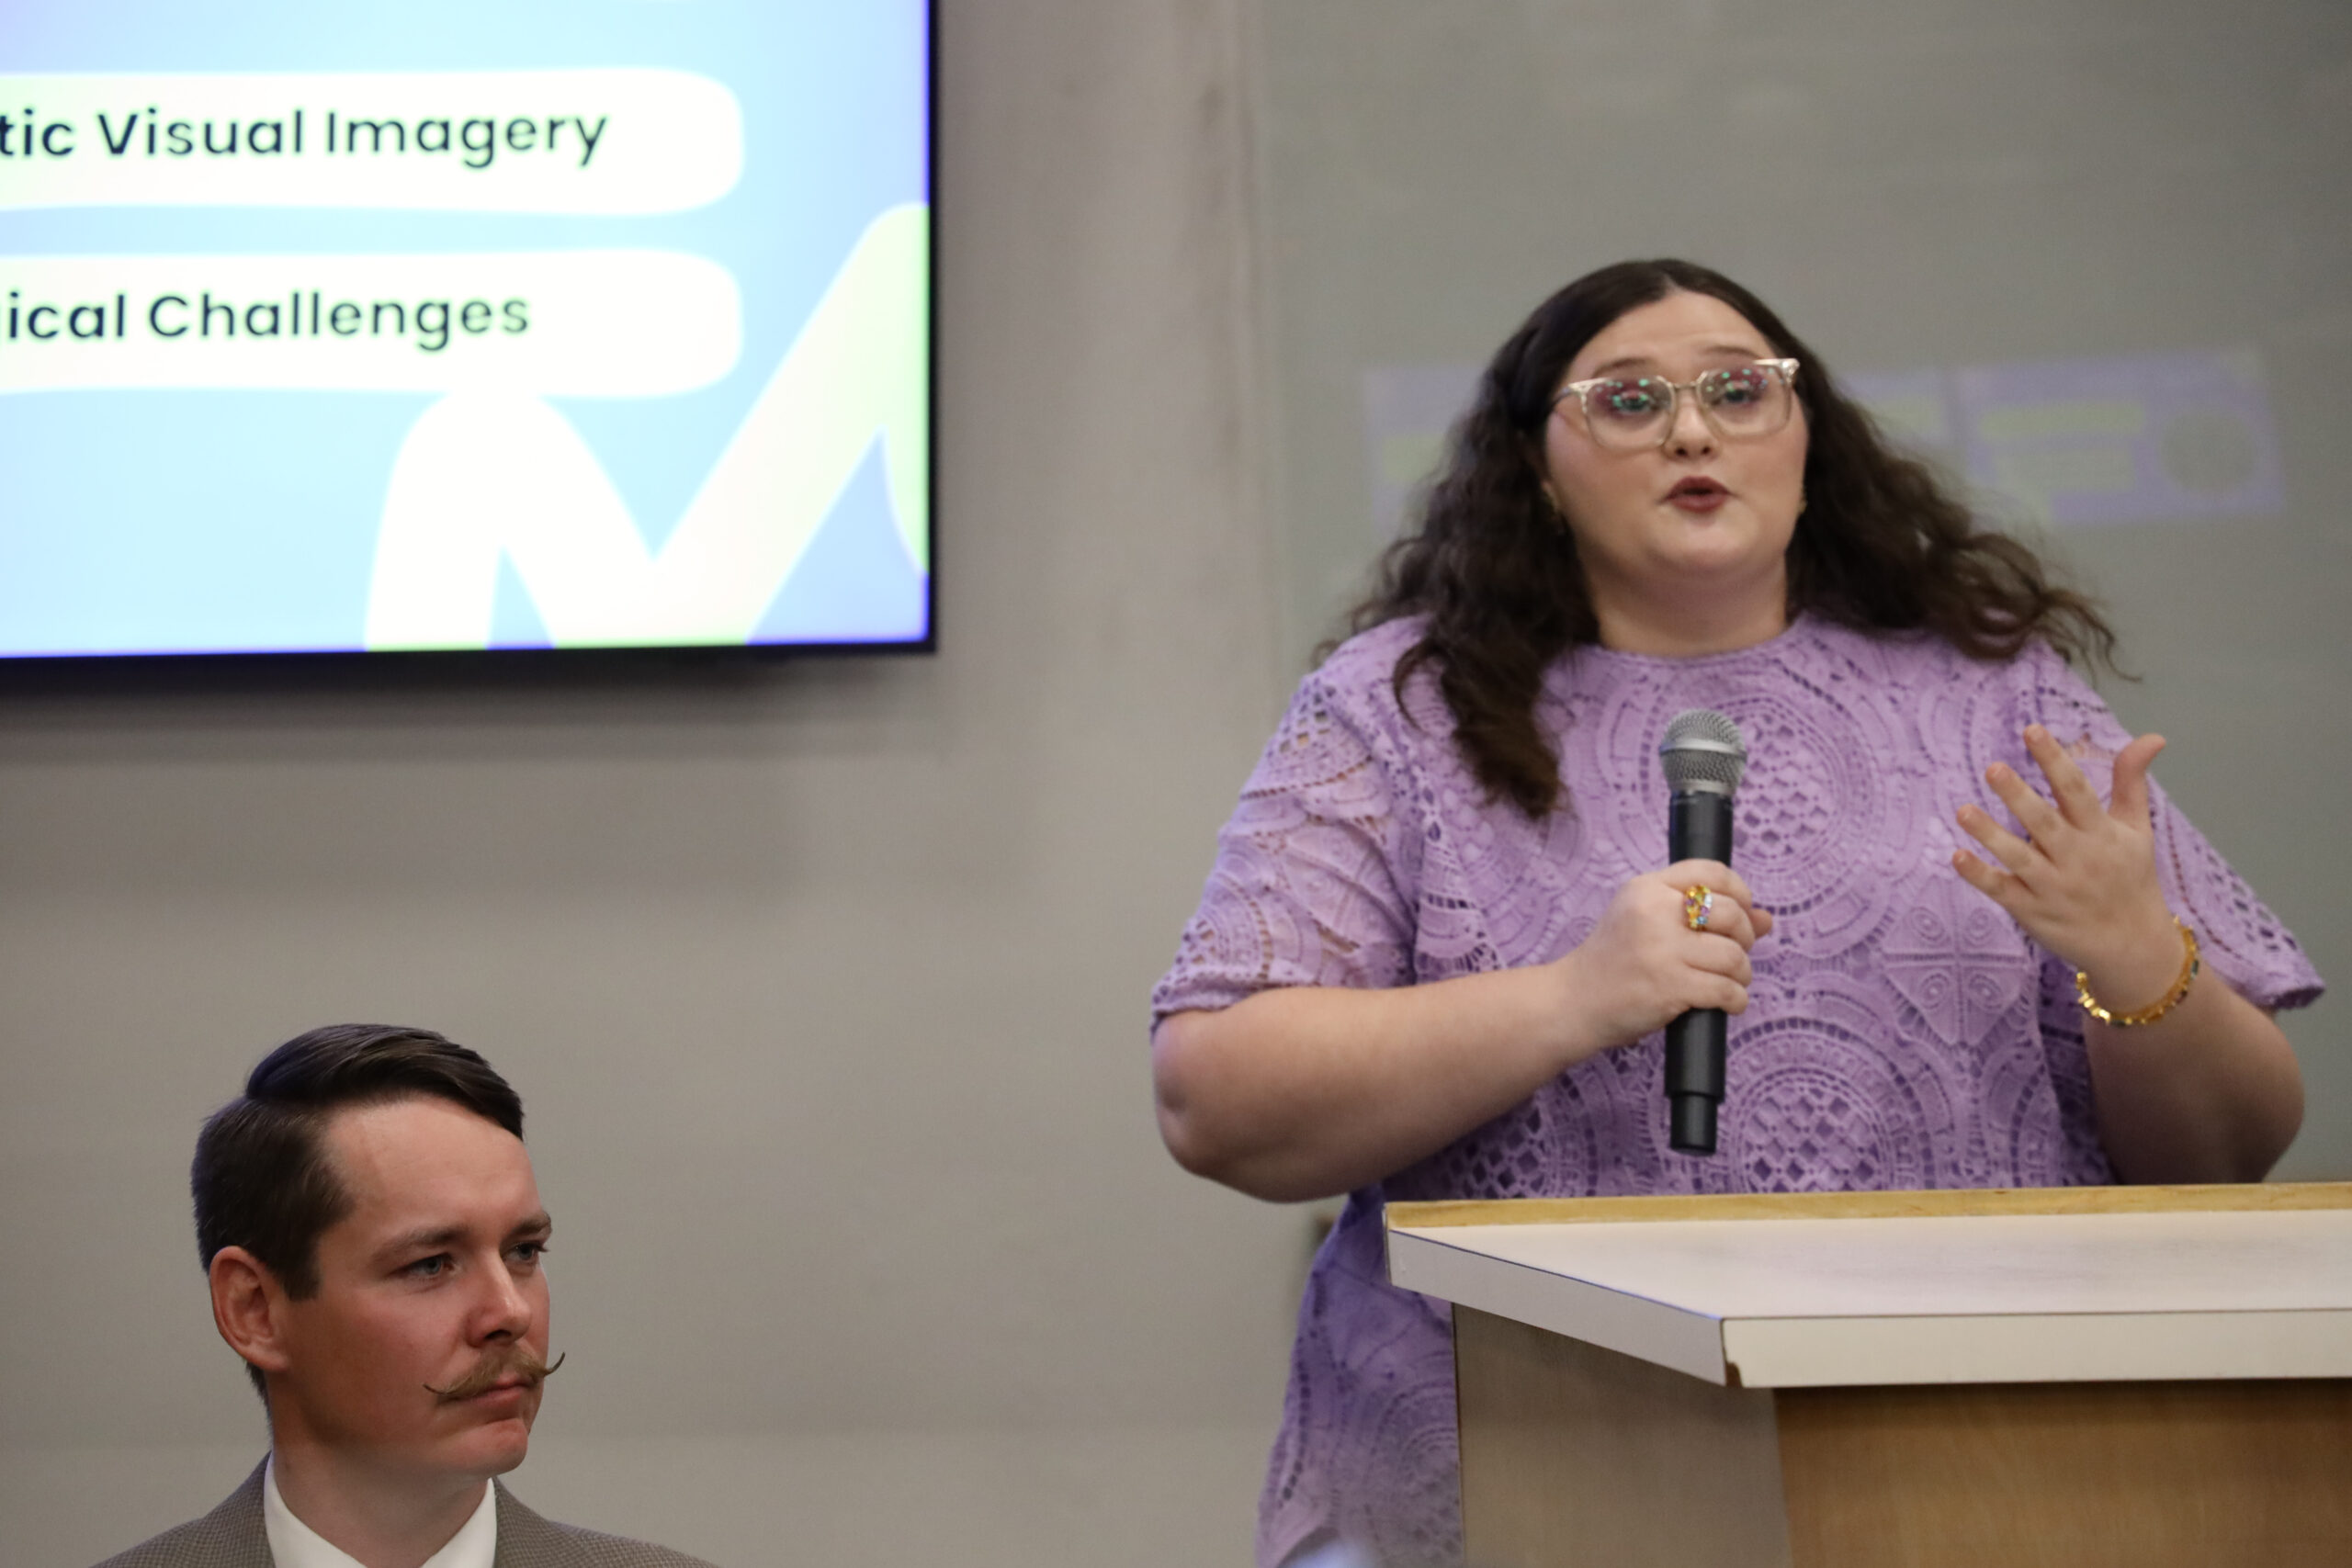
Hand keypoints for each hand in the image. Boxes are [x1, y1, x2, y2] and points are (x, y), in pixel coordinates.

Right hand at [1556, 860, 1774, 1050]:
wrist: (1574, 1001)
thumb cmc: (1614, 962)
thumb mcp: (1648, 923)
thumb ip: (1703, 916)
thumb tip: (1767, 918)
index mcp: (1646, 888)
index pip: (1710, 872)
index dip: (1739, 892)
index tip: (1742, 914)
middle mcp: (1653, 911)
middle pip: (1730, 913)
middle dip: (1745, 937)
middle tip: (1732, 955)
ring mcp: (1661, 949)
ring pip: (1733, 955)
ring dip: (1741, 974)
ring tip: (1727, 982)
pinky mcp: (1669, 986)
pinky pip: (1727, 990)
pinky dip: (1736, 999)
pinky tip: (1725, 1003)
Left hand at [1953, 725, 2178, 1000]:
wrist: (2134, 946)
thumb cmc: (2130, 876)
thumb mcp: (2136, 828)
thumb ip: (2131, 780)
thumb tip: (2152, 737)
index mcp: (2101, 833)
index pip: (2077, 790)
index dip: (2054, 760)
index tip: (2032, 730)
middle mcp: (2078, 858)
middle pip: (2045, 823)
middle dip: (2019, 796)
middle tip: (1992, 768)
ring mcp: (2053, 887)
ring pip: (2019, 858)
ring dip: (1990, 835)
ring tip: (1963, 810)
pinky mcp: (2032, 911)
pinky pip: (2002, 891)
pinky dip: (1980, 876)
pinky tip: (1956, 856)